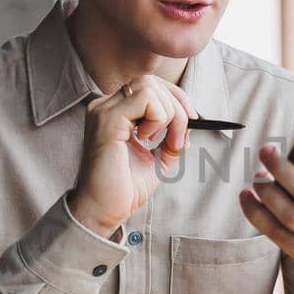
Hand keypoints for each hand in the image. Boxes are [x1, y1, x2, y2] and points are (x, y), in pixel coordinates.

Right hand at [67, 74, 196, 236]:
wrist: (104, 211)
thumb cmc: (124, 188)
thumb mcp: (158, 160)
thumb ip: (172, 139)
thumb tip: (189, 124)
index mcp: (115, 113)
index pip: (150, 86)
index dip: (176, 99)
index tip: (190, 123)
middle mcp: (106, 107)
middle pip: (151, 82)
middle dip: (177, 105)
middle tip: (178, 138)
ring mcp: (103, 111)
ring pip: (149, 87)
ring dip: (169, 114)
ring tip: (163, 142)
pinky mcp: (107, 120)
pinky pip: (145, 99)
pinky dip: (159, 118)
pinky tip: (148, 140)